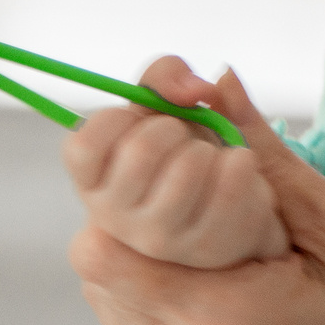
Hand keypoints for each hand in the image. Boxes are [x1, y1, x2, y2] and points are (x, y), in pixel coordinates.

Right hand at [62, 57, 290, 267]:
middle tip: (183, 140)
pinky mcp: (206, 248)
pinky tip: (239, 171)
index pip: (82, 147)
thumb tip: (198, 88)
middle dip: (174, 127)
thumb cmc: (188, 151)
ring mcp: (159, 239)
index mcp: (95, 181)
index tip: (141, 118)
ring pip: (188, 167)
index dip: (117, 119)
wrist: (237, 205)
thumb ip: (167, 77)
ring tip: (210, 161)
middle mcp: (115, 218)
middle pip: (141, 150)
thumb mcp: (166, 105)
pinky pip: (231, 186)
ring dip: (209, 149)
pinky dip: (242, 163)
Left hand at [66, 62, 324, 324]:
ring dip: (153, 258)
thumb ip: (264, 156)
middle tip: (205, 189)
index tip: (178, 161)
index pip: (101, 249)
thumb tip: (212, 84)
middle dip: (136, 217)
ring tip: (227, 234)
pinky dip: (176, 296)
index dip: (122, 191)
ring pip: (120, 306)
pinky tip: (237, 279)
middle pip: (101, 275)